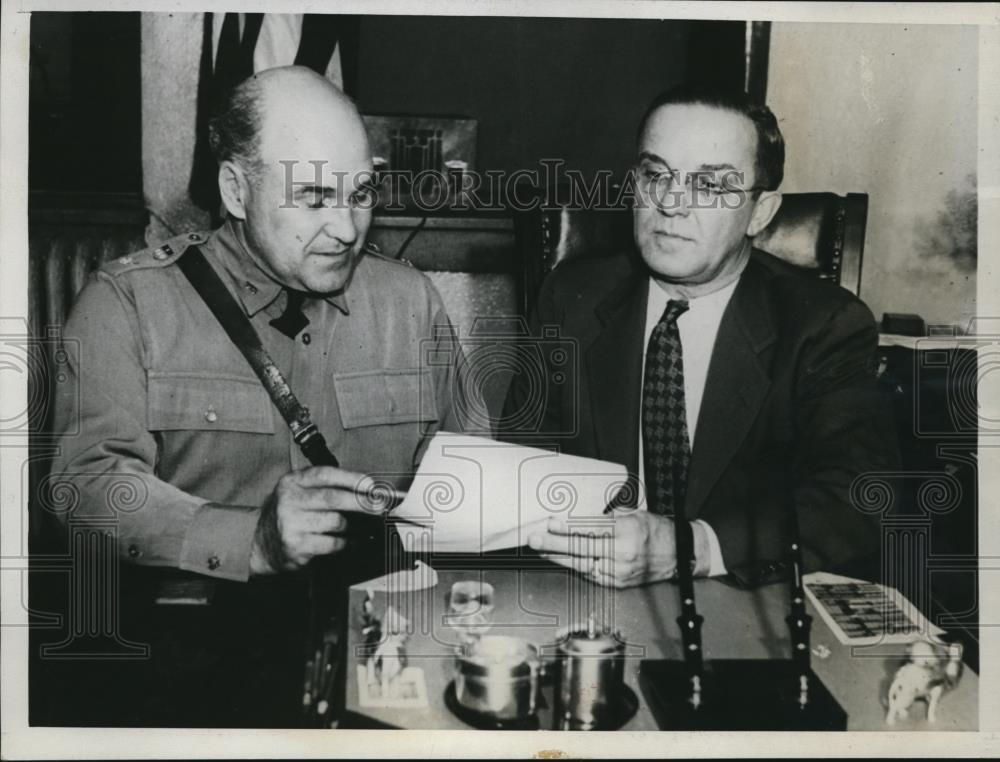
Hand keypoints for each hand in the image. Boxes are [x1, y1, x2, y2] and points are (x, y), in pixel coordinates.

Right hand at [250, 466, 391, 573]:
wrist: (259, 543)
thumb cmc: (289, 514)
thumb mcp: (298, 492)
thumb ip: (325, 487)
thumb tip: (365, 490)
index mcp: (292, 481)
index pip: (325, 474)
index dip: (351, 478)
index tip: (372, 485)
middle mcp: (290, 500)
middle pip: (333, 498)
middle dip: (361, 502)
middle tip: (380, 506)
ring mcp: (291, 524)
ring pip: (335, 522)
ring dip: (354, 526)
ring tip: (365, 526)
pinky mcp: (296, 545)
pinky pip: (332, 543)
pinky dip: (347, 543)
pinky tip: (353, 541)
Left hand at [527, 511, 709, 587]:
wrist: (679, 554)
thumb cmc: (656, 531)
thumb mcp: (633, 514)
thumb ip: (606, 517)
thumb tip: (577, 517)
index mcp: (627, 531)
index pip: (591, 529)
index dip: (568, 527)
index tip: (551, 523)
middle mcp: (623, 553)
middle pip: (582, 548)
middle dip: (554, 543)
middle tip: (535, 539)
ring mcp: (620, 571)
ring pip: (582, 564)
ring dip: (559, 557)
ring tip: (542, 550)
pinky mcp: (619, 583)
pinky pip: (591, 575)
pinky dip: (575, 567)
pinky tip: (562, 561)